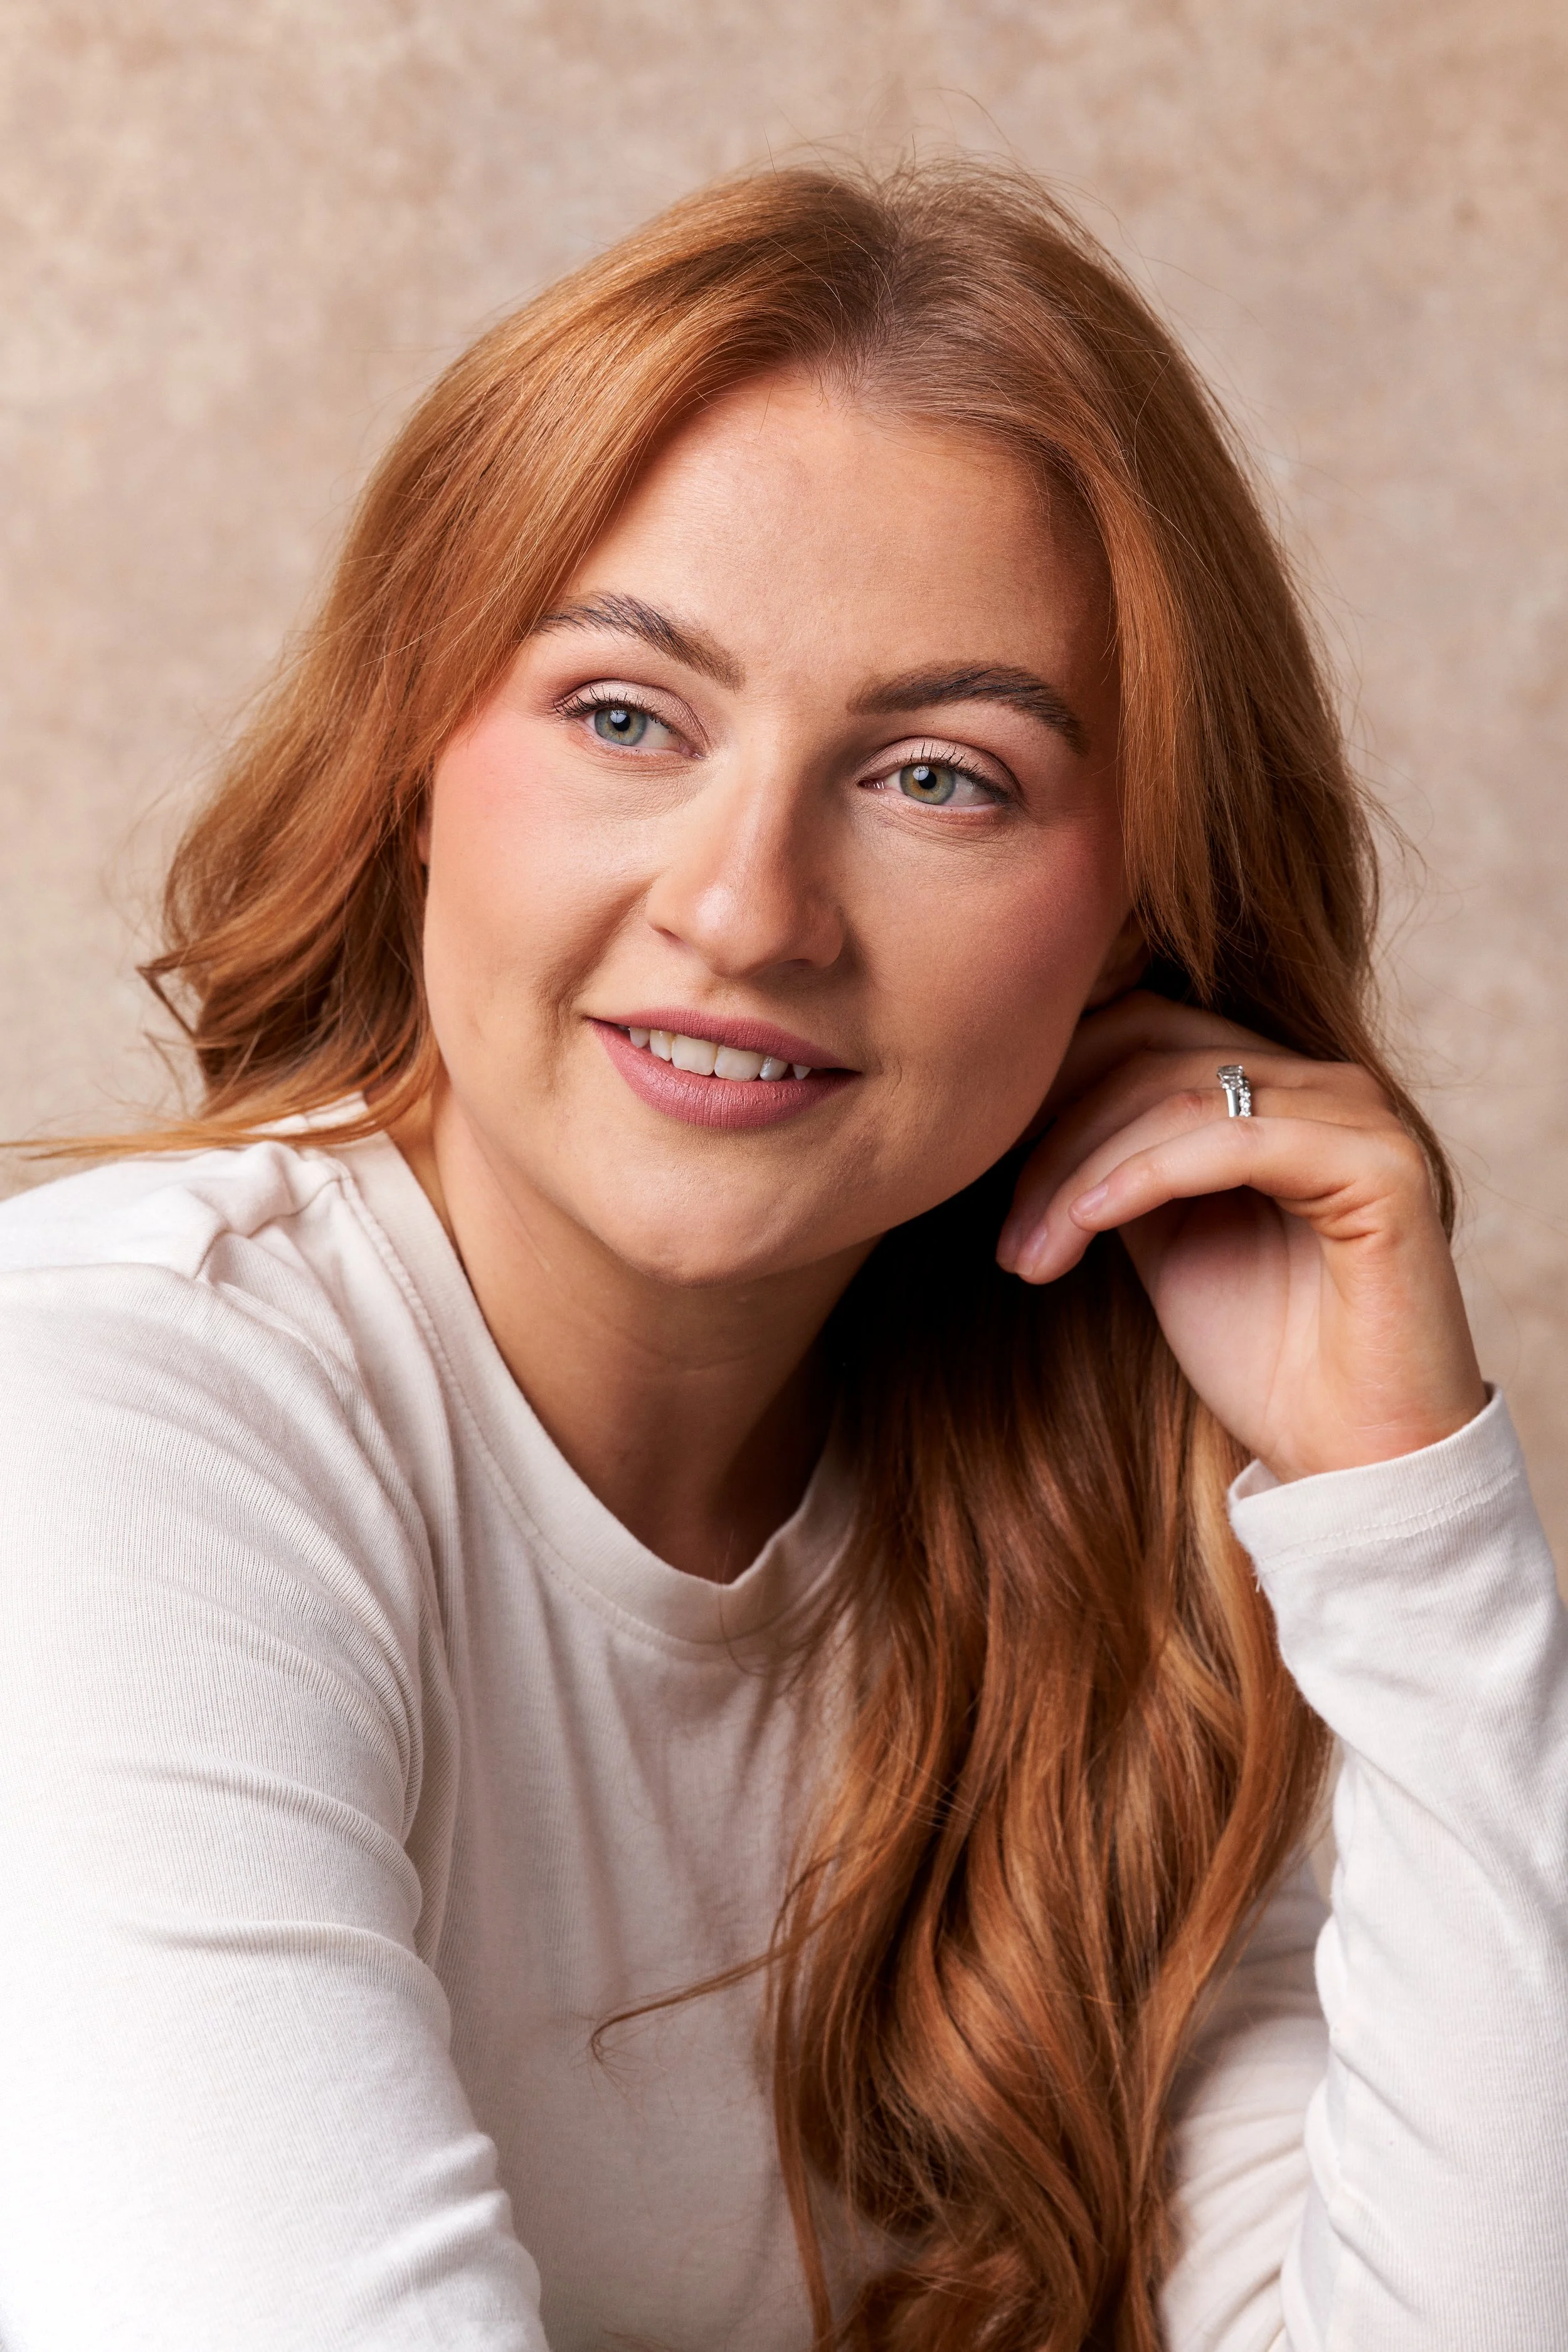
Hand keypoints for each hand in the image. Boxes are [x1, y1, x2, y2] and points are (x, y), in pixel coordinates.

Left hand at [996, 992, 1486, 1482]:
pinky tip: (1086, 1226)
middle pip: (1151, 1050)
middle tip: (1005, 1233)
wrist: (1354, 1457)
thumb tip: (1028, 1116)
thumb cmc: (1264, 1359)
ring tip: (1029, 1254)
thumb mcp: (1163, 1240)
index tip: (979, 1163)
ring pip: (1180, 1094)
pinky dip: (1145, 1176)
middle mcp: (1326, 1083)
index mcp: (1278, 1087)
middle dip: (1055, 1135)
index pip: (1143, 1029)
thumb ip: (1120, 1166)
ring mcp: (1360, 1117)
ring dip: (1082, 1173)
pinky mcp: (1382, 1168)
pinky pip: (1236, 1141)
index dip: (1052, 1085)